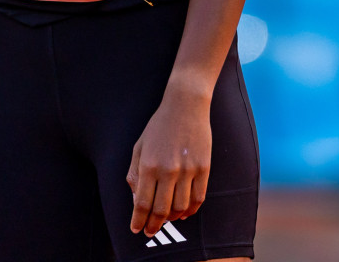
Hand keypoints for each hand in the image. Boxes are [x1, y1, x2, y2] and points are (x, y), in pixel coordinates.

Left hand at [127, 85, 211, 237]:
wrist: (185, 106)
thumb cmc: (158, 127)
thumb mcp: (139, 147)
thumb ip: (135, 173)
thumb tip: (136, 199)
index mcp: (148, 165)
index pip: (142, 203)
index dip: (139, 220)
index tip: (136, 230)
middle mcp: (168, 170)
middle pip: (161, 210)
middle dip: (154, 225)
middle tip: (150, 231)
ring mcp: (188, 170)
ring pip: (180, 207)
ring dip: (172, 218)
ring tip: (166, 219)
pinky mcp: (204, 168)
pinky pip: (198, 198)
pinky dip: (191, 210)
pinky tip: (184, 212)